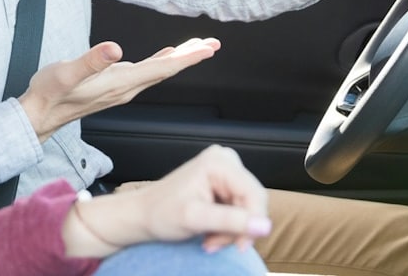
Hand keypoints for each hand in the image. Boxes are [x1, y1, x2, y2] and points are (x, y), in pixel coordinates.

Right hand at [18, 38, 218, 141]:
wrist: (39, 115)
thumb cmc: (50, 93)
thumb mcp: (67, 73)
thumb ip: (91, 62)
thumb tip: (115, 49)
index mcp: (120, 83)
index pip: (161, 69)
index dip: (186, 58)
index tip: (207, 48)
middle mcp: (126, 88)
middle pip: (166, 71)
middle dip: (191, 57)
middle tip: (213, 44)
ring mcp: (121, 88)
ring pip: (158, 71)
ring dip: (179, 59)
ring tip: (197, 47)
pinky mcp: (114, 86)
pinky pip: (146, 72)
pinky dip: (161, 62)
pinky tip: (166, 56)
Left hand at [61, 145, 270, 258]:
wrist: (142, 214)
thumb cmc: (160, 213)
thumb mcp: (195, 219)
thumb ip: (231, 221)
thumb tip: (265, 226)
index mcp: (220, 162)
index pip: (255, 195)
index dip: (253, 224)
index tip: (239, 247)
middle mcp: (226, 160)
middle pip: (252, 203)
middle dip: (237, 229)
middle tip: (214, 243)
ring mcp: (225, 171)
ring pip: (247, 209)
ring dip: (231, 231)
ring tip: (209, 240)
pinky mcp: (223, 183)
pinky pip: (239, 210)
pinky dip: (227, 227)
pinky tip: (210, 233)